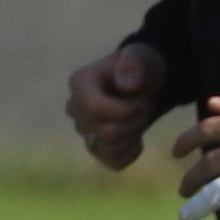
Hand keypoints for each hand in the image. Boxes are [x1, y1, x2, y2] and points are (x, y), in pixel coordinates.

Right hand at [67, 41, 170, 168]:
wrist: (143, 82)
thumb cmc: (140, 66)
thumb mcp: (142, 57)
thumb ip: (134, 63)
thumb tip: (126, 85)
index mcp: (79, 83)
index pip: (96, 110)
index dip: (126, 111)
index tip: (143, 100)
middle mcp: (74, 108)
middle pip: (106, 132)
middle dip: (134, 122)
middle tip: (144, 107)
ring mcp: (83, 131)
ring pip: (110, 149)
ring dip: (134, 135)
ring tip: (138, 118)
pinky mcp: (95, 148)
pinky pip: (114, 162)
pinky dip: (132, 152)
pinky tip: (136, 136)